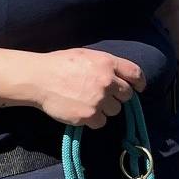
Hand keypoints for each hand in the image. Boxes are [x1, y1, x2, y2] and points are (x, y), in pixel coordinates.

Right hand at [23, 48, 143, 127]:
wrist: (39, 79)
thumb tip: (120, 78)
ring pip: (115, 111)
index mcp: (107, 62)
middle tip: (102, 95)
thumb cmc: (59, 65)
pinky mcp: (89, 115)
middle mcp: (107, 81)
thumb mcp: (86, 56)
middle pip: (127, 95)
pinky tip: (81, 111)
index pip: (135, 74)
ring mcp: (99, 99)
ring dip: (105, 109)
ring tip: (87, 102)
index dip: (139, 83)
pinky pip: (101, 122)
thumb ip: (106, 65)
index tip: (138, 88)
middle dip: (117, 96)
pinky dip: (93, 120)